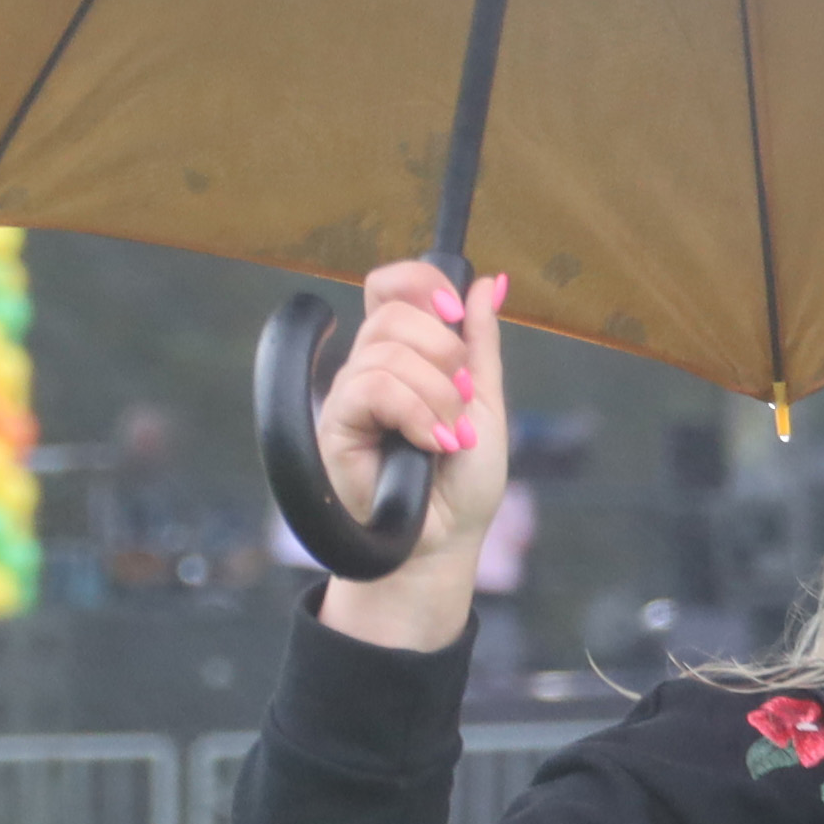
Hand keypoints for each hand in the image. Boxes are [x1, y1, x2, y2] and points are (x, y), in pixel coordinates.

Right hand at [315, 260, 510, 655]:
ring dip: (437, 396)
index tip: (455, 315)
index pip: (391, 286)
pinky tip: (429, 444)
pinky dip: (415, 413)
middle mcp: (371, 366)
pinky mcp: (335, 424)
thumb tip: (487, 282)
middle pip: (392, 311)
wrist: (444, 541)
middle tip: (460, 402)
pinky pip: (372, 387)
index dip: (421, 284)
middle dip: (444, 353)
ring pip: (388, 352)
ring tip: (448, 438)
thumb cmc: (462, 481)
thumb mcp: (485, 402)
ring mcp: (350, 394)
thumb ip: (480, 343)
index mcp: (406, 354)